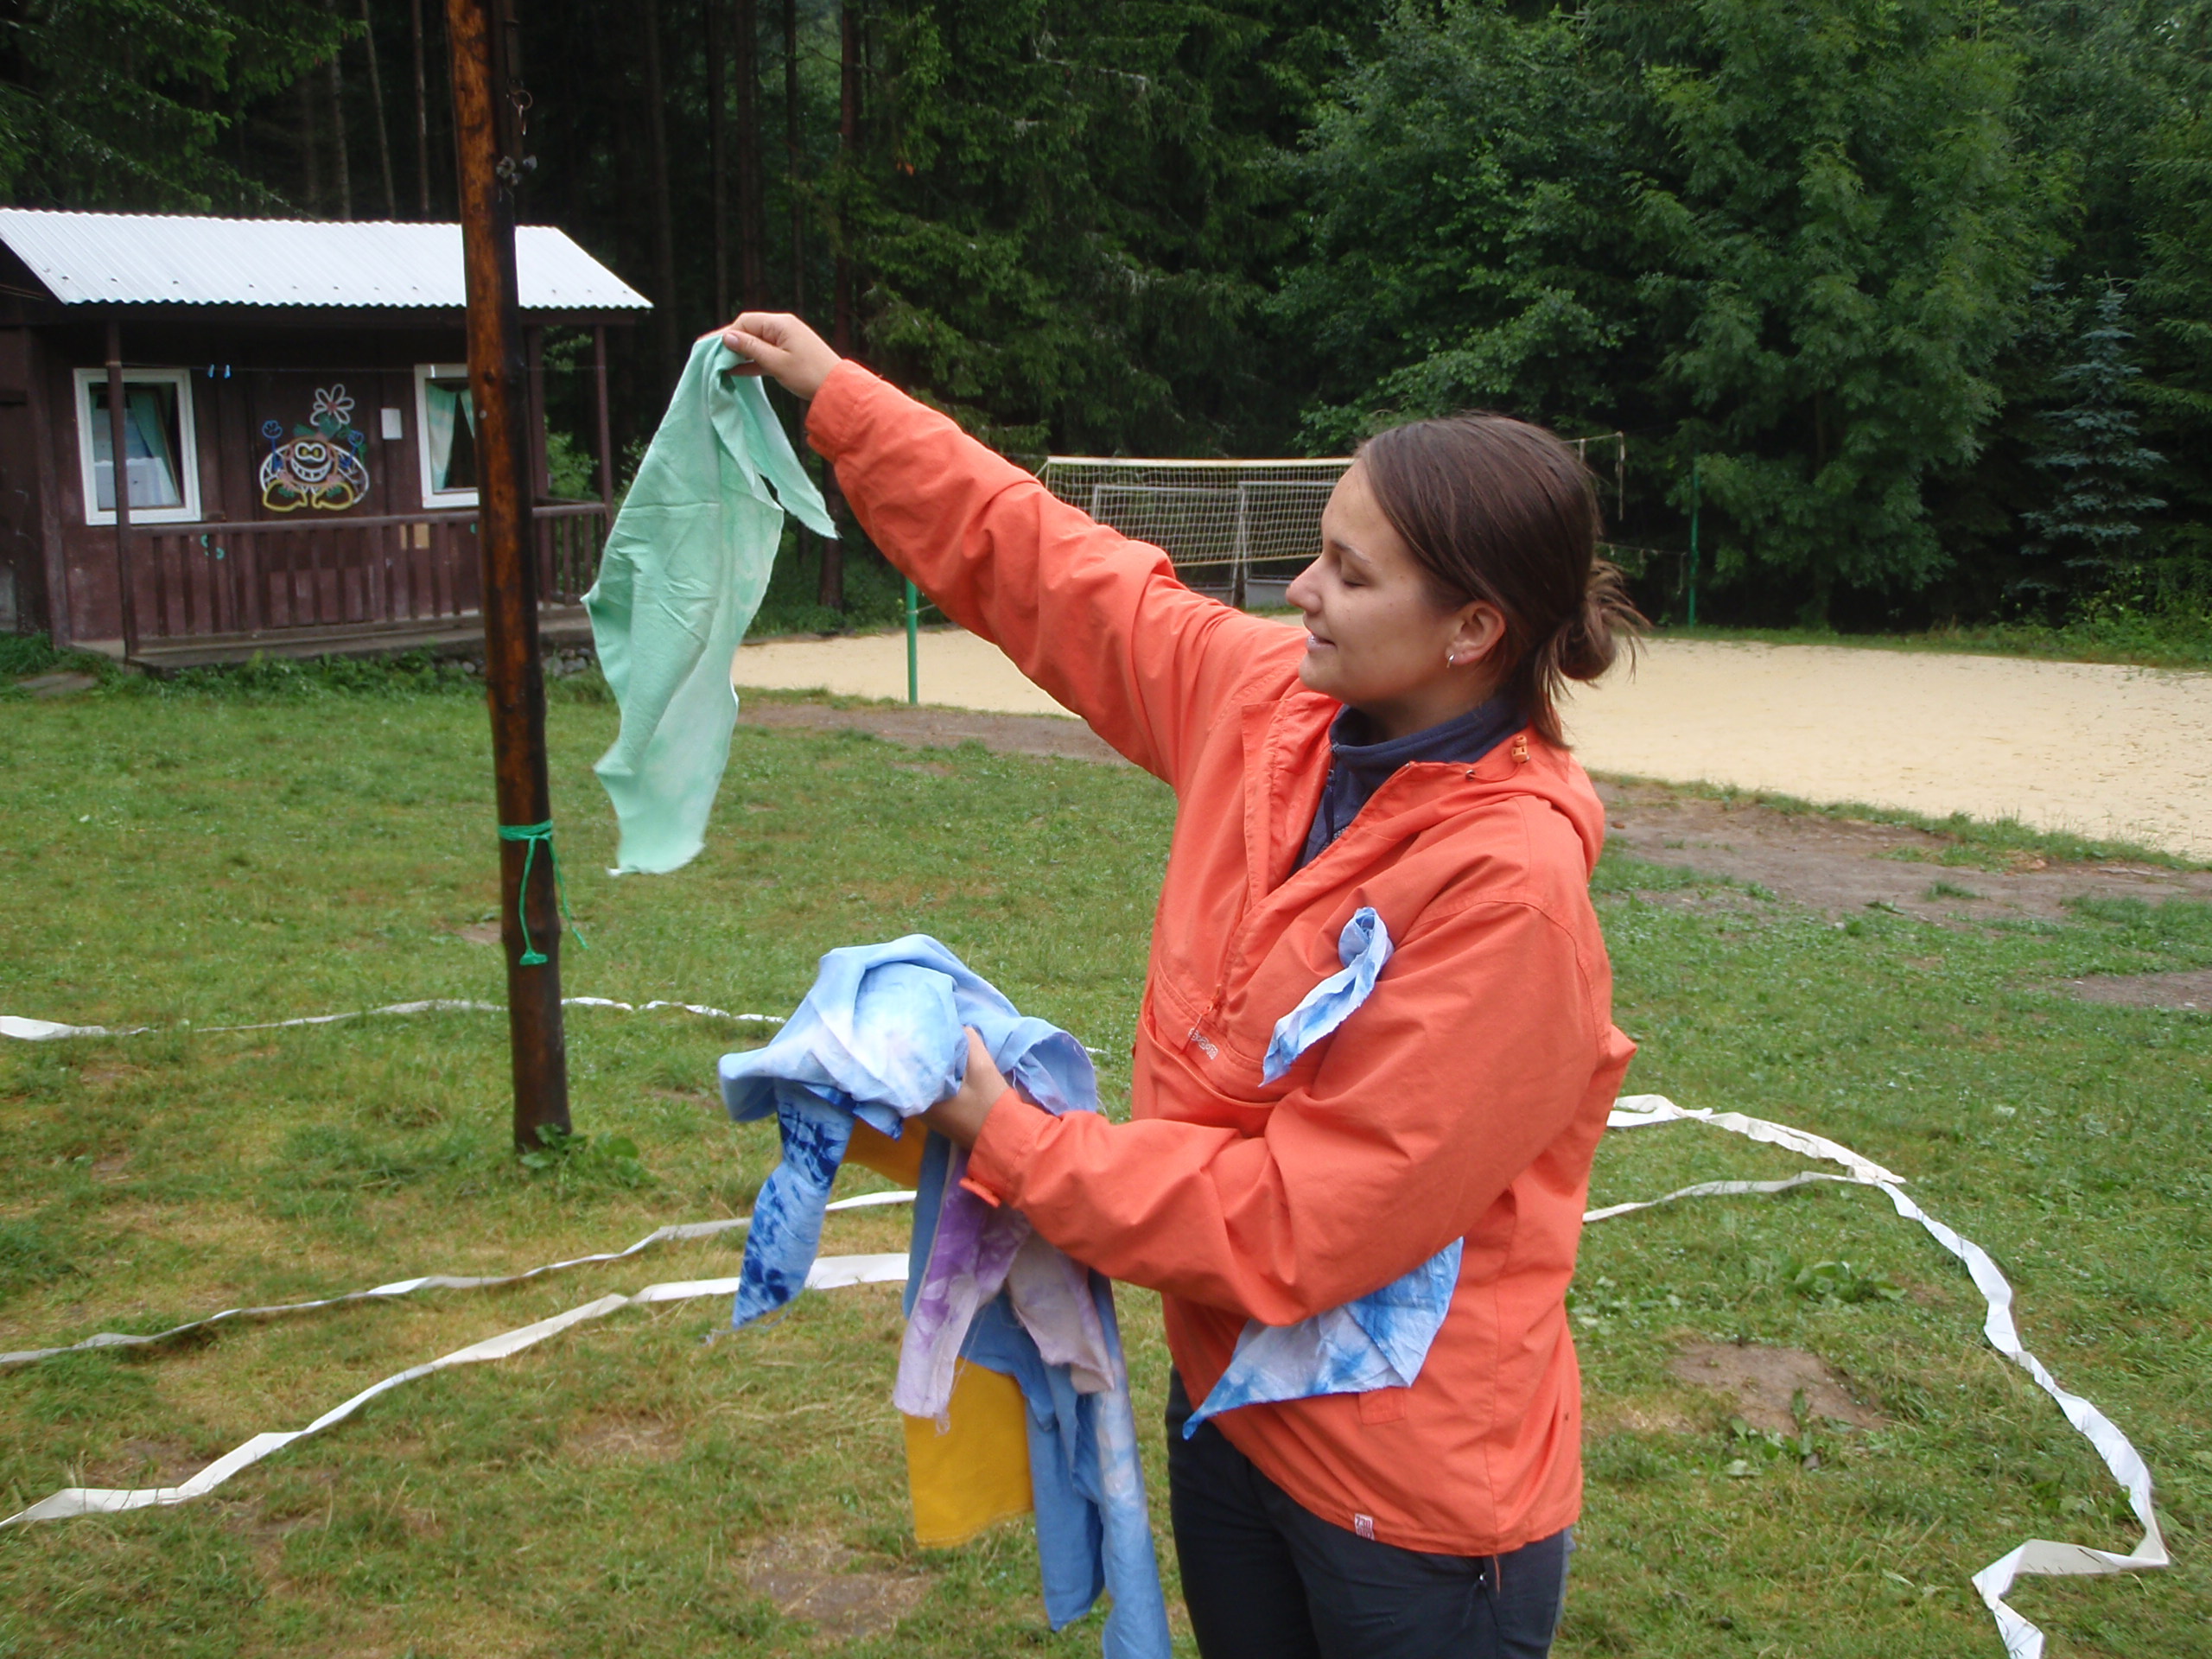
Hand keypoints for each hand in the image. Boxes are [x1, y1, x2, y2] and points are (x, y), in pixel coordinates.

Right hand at [715, 311, 840, 398]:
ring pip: (757, 343)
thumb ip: (750, 349)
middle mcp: (783, 327)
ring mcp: (787, 340)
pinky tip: (736, 371)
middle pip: (750, 330)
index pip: (746, 322)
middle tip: (710, 356)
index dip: (726, 334)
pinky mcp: (790, 354)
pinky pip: (766, 354)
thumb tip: (727, 337)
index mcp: (780, 324)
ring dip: (740, 354)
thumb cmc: (808, 375)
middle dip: (731, 343)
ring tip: (720, 365)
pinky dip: (752, 362)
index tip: (709, 347)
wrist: (838, 389)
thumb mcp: (776, 363)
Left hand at [921, 1028, 1009, 1150]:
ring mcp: (929, 1117)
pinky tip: (949, 1066)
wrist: (1005, 1140)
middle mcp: (919, 1109)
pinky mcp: (941, 1119)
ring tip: (941, 1044)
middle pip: (918, 1074)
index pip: (913, 1065)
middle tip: (933, 1032)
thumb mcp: (982, 1068)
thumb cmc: (990, 1106)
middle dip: (927, 1055)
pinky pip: (933, 1092)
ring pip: (926, 1083)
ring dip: (934, 1067)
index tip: (924, 1028)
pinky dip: (940, 1079)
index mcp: (922, 1098)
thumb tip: (960, 1027)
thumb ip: (969, 1042)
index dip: (919, 1045)